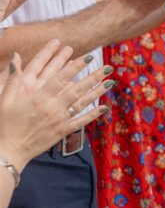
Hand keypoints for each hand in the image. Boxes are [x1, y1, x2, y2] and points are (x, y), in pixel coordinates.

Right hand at [0, 40, 110, 170]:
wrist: (8, 151)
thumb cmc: (4, 124)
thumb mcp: (5, 100)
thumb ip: (13, 79)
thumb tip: (15, 57)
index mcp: (39, 97)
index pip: (62, 77)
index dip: (77, 66)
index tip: (89, 57)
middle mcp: (53, 107)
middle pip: (78, 88)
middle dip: (94, 76)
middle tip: (108, 66)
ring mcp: (60, 120)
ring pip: (83, 103)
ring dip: (98, 92)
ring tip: (111, 82)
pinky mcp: (62, 131)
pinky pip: (81, 121)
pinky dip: (94, 114)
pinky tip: (105, 107)